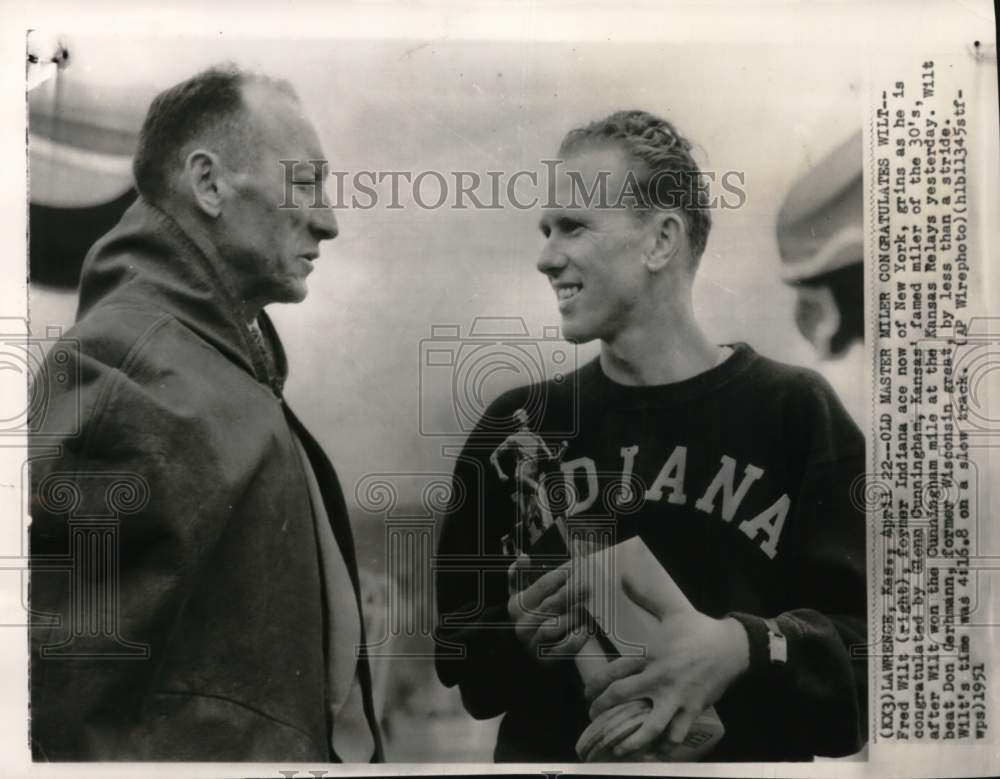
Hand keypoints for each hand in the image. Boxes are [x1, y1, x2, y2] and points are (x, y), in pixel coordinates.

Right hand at [506, 555, 589, 662]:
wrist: (526, 651)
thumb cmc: (530, 615)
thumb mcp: (519, 595)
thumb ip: (519, 575)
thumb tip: (524, 558)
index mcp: (517, 605)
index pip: (542, 585)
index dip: (560, 574)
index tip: (576, 565)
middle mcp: (524, 625)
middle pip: (551, 604)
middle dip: (572, 592)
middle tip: (588, 583)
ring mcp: (534, 643)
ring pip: (556, 626)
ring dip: (573, 615)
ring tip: (586, 606)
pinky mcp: (547, 660)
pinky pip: (564, 649)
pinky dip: (576, 639)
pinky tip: (586, 629)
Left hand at [583, 611, 748, 756]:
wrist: (732, 647)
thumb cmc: (698, 628)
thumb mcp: (670, 610)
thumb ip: (644, 596)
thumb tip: (623, 576)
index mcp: (651, 654)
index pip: (615, 671)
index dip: (596, 684)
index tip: (587, 694)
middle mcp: (660, 677)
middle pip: (624, 696)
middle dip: (603, 709)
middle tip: (593, 717)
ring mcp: (677, 697)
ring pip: (651, 724)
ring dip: (633, 739)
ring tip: (620, 749)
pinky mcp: (693, 709)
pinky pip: (677, 733)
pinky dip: (666, 745)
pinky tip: (655, 752)